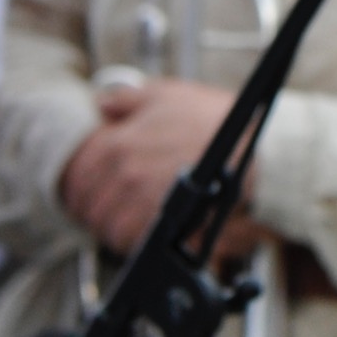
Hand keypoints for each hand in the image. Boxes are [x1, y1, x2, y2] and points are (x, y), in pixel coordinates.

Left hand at [61, 80, 248, 254]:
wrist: (259, 152)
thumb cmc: (217, 121)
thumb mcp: (168, 94)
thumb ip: (127, 99)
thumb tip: (101, 104)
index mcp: (117, 143)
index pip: (77, 173)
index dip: (80, 182)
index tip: (90, 185)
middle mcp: (124, 174)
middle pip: (86, 203)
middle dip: (91, 205)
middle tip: (104, 203)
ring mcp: (143, 201)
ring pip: (104, 225)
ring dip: (107, 224)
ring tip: (120, 218)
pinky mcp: (163, 225)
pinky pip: (129, 242)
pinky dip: (129, 240)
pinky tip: (139, 230)